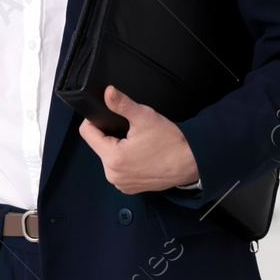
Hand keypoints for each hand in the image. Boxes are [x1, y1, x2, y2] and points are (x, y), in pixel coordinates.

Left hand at [78, 85, 200, 193]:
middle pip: (98, 145)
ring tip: (137, 144)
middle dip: (110, 135)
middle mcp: (113, 175)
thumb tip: (107, 92)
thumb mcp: (145, 117)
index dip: (95, 120)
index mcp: (113, 158)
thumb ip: (122, 104)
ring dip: (117, 148)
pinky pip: (118, 169)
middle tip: (131, 132)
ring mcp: (121, 183)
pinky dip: (125, 160)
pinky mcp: (129, 187)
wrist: (192, 162)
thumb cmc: (171, 143)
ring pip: (108, 156)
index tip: (109, 116)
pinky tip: (140, 155)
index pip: (87, 133)